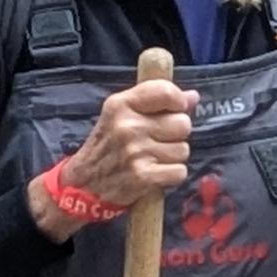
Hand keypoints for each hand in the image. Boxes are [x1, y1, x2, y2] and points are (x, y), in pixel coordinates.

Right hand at [32, 77, 199, 237]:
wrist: (84, 184)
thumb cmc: (108, 146)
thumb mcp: (122, 115)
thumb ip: (156, 102)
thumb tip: (193, 97)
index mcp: (121, 104)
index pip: (165, 91)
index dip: (178, 102)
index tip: (174, 110)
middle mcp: (127, 126)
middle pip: (182, 123)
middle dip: (175, 134)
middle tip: (158, 141)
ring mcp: (135, 151)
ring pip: (183, 149)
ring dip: (173, 157)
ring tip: (154, 158)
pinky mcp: (143, 176)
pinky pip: (179, 171)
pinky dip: (172, 175)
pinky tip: (156, 173)